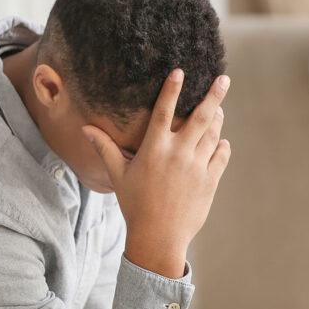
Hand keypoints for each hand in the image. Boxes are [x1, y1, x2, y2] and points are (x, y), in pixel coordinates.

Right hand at [82, 69, 230, 277]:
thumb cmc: (135, 205)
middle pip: (201, 117)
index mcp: (154, 149)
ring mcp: (197, 167)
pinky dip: (222, 145)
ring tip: (219, 108)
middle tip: (223, 79)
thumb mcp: (118, 175)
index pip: (165, 111)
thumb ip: (105, 148)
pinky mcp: (210, 181)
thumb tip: (85, 128)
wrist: (158, 238)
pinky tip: (220, 141)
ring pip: (213, 134)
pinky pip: (221, 155)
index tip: (180, 71)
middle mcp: (178, 154)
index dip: (172, 89)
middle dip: (213, 95)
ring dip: (218, 118)